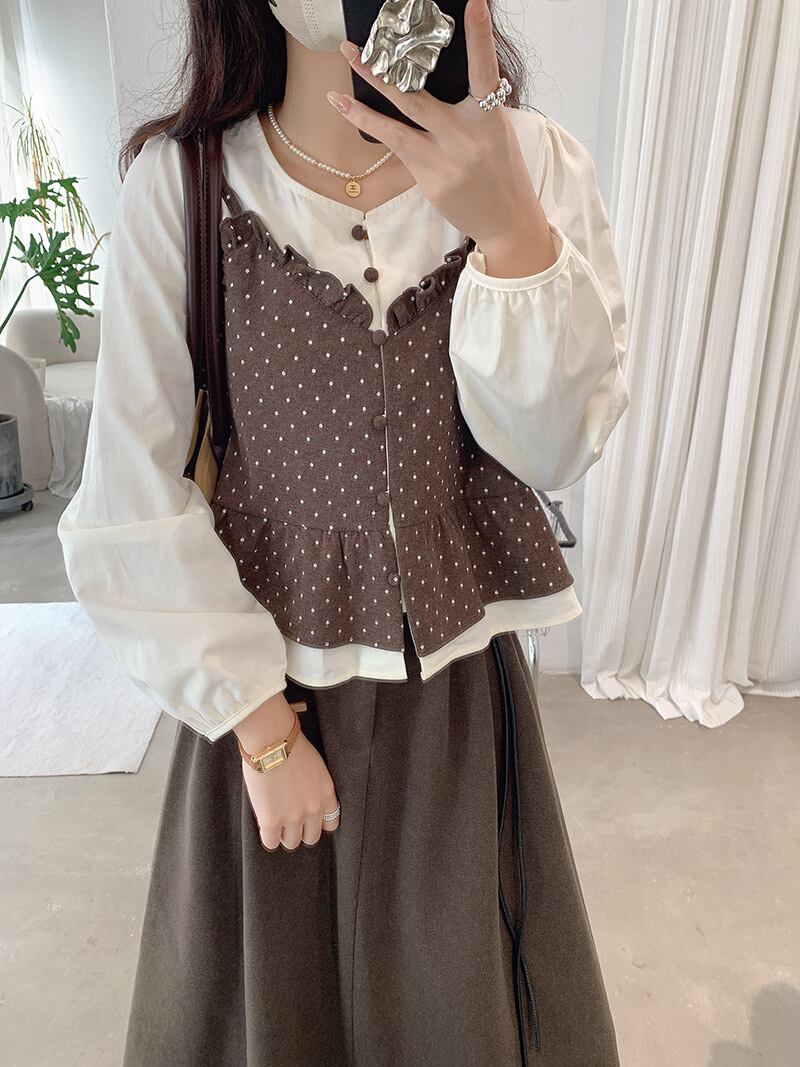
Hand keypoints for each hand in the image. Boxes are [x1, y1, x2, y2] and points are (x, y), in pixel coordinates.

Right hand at [234, 692, 339, 850]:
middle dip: (301, 831)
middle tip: (289, 822)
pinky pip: (271, 843)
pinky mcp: (272, 820)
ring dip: (283, 835)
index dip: (318, 823)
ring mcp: (293, 817)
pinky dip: (268, 837)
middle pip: (311, 837)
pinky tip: (264, 826)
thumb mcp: (315, 765)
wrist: (272, 741)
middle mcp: (313, 808)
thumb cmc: (290, 745)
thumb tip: (305, 796)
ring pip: (292, 843)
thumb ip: (315, 786)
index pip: (331, 822)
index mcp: (326, 793)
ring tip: (276, 824)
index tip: (308, 819)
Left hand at [326, 0, 557, 276]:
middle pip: (417, 98)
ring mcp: (444, 162)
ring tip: (336, 87)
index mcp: (489, 119)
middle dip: (383, 72)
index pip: (485, 71)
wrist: (506, 221)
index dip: (480, 36)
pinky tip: (349, 111)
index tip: (475, 3)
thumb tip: (437, 77)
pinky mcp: (430, 181)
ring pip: (396, 128)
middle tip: (355, 46)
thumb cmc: (502, 173)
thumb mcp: (496, 132)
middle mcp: (465, 138)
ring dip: (362, 106)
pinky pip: (396, 149)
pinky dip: (371, 128)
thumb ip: (474, 107)